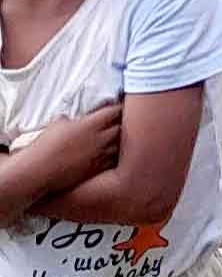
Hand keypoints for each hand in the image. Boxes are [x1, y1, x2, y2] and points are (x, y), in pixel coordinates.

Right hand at [0, 104, 122, 212]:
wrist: (40, 169)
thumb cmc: (45, 145)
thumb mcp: (57, 124)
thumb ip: (68, 120)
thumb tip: (68, 119)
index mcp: (91, 124)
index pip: (114, 111)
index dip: (119, 108)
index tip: (121, 106)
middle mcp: (100, 139)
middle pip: (122, 127)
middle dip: (123, 123)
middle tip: (125, 121)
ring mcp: (100, 155)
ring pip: (120, 145)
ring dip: (121, 140)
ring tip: (122, 138)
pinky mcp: (97, 169)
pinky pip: (113, 161)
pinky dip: (115, 156)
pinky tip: (114, 155)